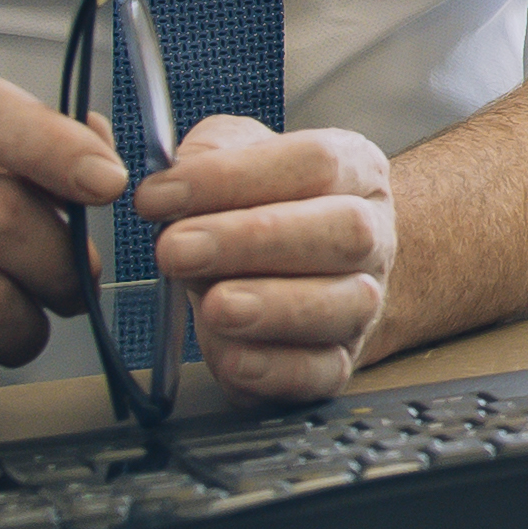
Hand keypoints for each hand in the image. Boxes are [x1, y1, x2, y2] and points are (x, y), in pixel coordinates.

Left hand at [135, 116, 396, 407]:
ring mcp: (363, 302)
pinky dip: (277, 368)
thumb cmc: (265, 208)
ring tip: (213, 306)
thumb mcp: (238, 158)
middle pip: (343, 232)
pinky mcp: (339, 362)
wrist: (311, 271)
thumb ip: (206, 155)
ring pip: (345, 304)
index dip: (232, 177)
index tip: (157, 196)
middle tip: (176, 250)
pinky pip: (323, 373)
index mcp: (351, 171)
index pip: (311, 161)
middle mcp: (370, 235)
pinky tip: (232, 357)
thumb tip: (167, 176)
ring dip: (274, 306)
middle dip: (254, 240)